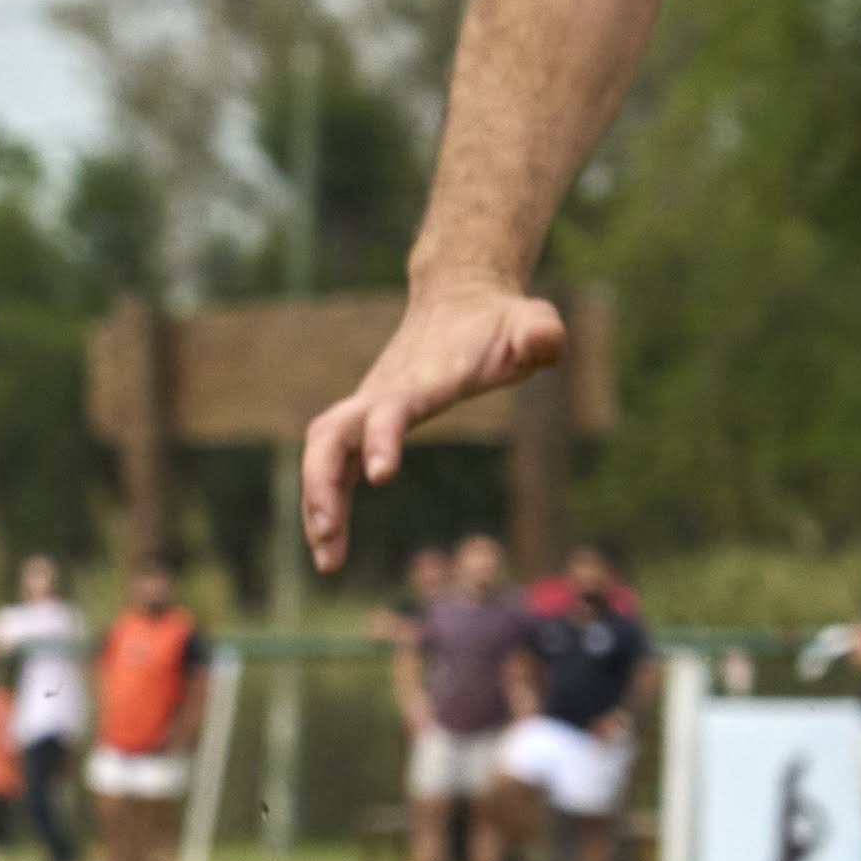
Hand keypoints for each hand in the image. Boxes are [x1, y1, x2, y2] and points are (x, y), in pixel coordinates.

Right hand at [300, 275, 566, 569]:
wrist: (458, 299)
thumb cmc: (500, 320)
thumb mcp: (532, 322)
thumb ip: (539, 333)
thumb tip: (544, 342)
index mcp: (420, 380)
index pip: (389, 411)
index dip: (381, 439)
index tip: (380, 478)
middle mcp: (381, 394)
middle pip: (329, 437)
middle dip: (322, 487)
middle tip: (328, 542)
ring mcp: (368, 407)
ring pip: (322, 454)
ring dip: (316, 504)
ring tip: (327, 562)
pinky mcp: (367, 422)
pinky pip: (333, 464)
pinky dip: (327, 501)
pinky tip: (333, 542)